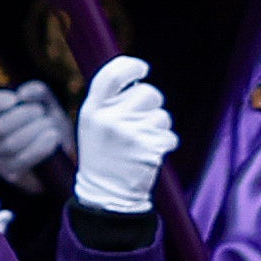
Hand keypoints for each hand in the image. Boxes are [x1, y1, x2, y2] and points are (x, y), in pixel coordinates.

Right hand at [0, 82, 72, 187]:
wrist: (63, 157)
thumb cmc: (50, 126)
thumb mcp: (47, 104)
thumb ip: (38, 92)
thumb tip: (23, 94)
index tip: (14, 99)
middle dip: (22, 116)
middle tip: (40, 112)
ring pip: (9, 145)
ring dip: (34, 131)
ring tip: (52, 126)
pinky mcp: (11, 175)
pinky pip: (21, 161)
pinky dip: (39, 148)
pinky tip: (52, 138)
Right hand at [69, 58, 175, 216]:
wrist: (106, 195)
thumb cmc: (103, 156)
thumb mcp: (93, 125)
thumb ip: (109, 102)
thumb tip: (135, 79)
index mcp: (91, 110)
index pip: (111, 75)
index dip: (130, 66)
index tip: (142, 69)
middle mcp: (107, 119)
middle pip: (147, 92)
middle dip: (152, 104)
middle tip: (143, 120)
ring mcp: (127, 134)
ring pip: (161, 115)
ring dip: (160, 127)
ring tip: (143, 142)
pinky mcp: (146, 149)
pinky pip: (169, 135)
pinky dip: (166, 143)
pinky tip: (151, 154)